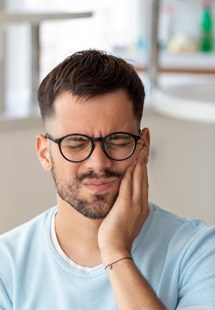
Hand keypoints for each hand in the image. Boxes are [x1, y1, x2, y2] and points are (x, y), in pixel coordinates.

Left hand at [98, 148, 148, 263]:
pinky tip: (131, 161)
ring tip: (140, 145)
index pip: (143, 180)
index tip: (143, 152)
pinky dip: (131, 171)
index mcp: (141, 205)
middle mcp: (141, 202)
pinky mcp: (126, 205)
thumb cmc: (116, 234)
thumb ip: (125, 204)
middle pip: (143, 175)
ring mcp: (135, 204)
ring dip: (139, 160)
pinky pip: (129, 184)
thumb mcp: (125, 217)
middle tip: (144, 141)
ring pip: (139, 177)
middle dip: (144, 157)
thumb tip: (121, 195)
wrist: (115, 249)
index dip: (143, 165)